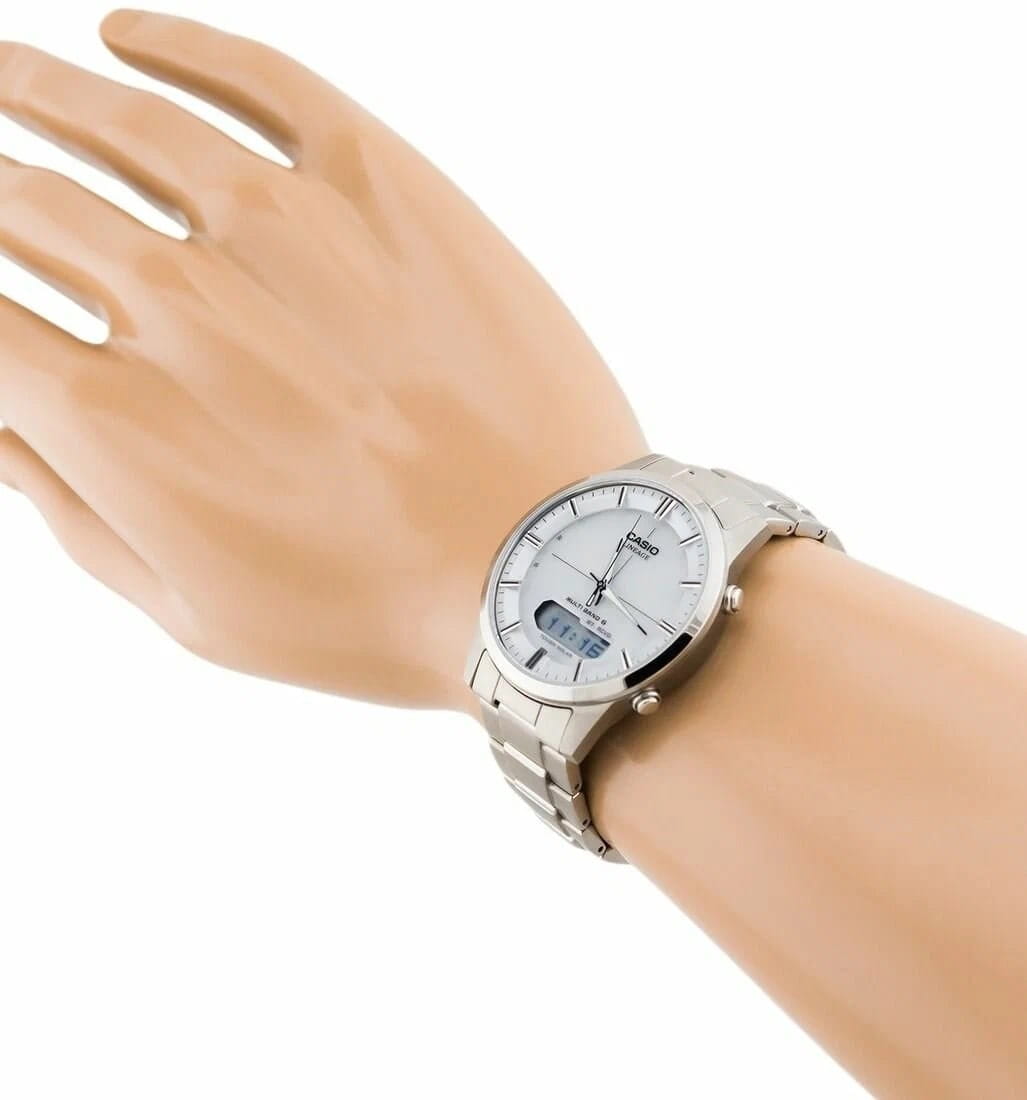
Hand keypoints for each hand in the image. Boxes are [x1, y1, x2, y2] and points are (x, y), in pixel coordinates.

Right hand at [0, 12, 644, 710]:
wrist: (539, 567)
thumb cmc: (375, 611)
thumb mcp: (198, 610)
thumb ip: (76, 510)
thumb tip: (1, 426)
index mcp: (116, 421)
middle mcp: (178, 305)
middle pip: (29, 208)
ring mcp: (284, 229)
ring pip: (124, 125)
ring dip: (42, 90)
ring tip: (9, 71)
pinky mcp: (384, 185)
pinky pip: (261, 79)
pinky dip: (180, 46)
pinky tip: (128, 35)